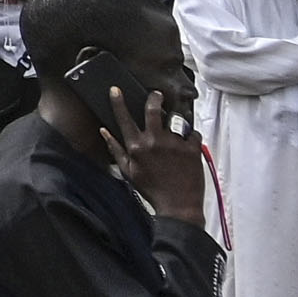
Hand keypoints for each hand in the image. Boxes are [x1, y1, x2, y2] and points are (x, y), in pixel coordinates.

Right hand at [113, 83, 209, 218]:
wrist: (178, 206)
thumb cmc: (152, 190)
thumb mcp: (127, 171)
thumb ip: (115, 149)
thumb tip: (104, 132)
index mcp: (136, 147)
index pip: (124, 118)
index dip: (118, 101)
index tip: (116, 90)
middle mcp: (154, 142)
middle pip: (153, 110)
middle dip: (154, 98)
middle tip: (156, 95)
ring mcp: (174, 144)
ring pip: (175, 119)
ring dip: (176, 119)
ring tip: (176, 124)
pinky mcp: (192, 150)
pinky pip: (193, 133)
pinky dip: (191, 135)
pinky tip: (188, 142)